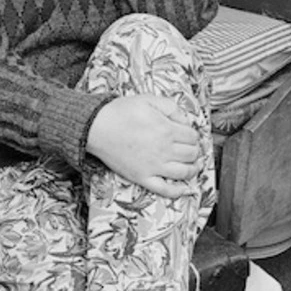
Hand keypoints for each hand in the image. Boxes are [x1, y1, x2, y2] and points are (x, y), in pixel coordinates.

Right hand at [85, 94, 203, 197]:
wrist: (96, 128)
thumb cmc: (120, 112)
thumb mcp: (148, 99)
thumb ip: (171, 107)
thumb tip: (185, 120)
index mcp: (167, 130)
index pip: (193, 137)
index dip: (194, 135)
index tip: (189, 134)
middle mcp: (164, 150)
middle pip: (192, 154)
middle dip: (194, 150)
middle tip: (191, 148)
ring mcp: (154, 166)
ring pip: (184, 172)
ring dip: (193, 169)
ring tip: (194, 165)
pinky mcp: (142, 177)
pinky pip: (164, 189)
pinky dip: (177, 191)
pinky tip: (183, 188)